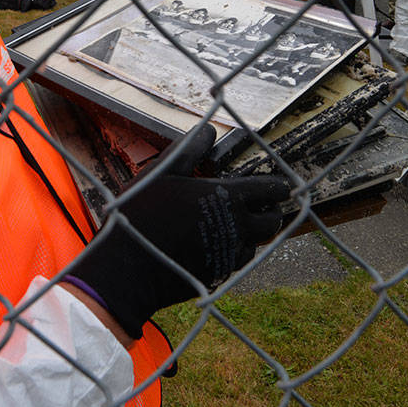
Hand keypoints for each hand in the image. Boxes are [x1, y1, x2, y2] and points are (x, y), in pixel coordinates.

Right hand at [69, 127, 288, 338]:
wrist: (128, 266)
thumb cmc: (141, 212)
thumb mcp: (163, 172)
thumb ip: (189, 149)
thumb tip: (209, 132)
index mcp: (228, 197)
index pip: (269, 189)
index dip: (277, 186)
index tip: (279, 186)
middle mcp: (237, 227)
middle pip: (272, 221)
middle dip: (271, 210)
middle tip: (262, 205)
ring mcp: (229, 254)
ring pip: (257, 243)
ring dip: (254, 232)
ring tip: (240, 223)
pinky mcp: (218, 275)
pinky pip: (238, 262)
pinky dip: (237, 251)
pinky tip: (221, 243)